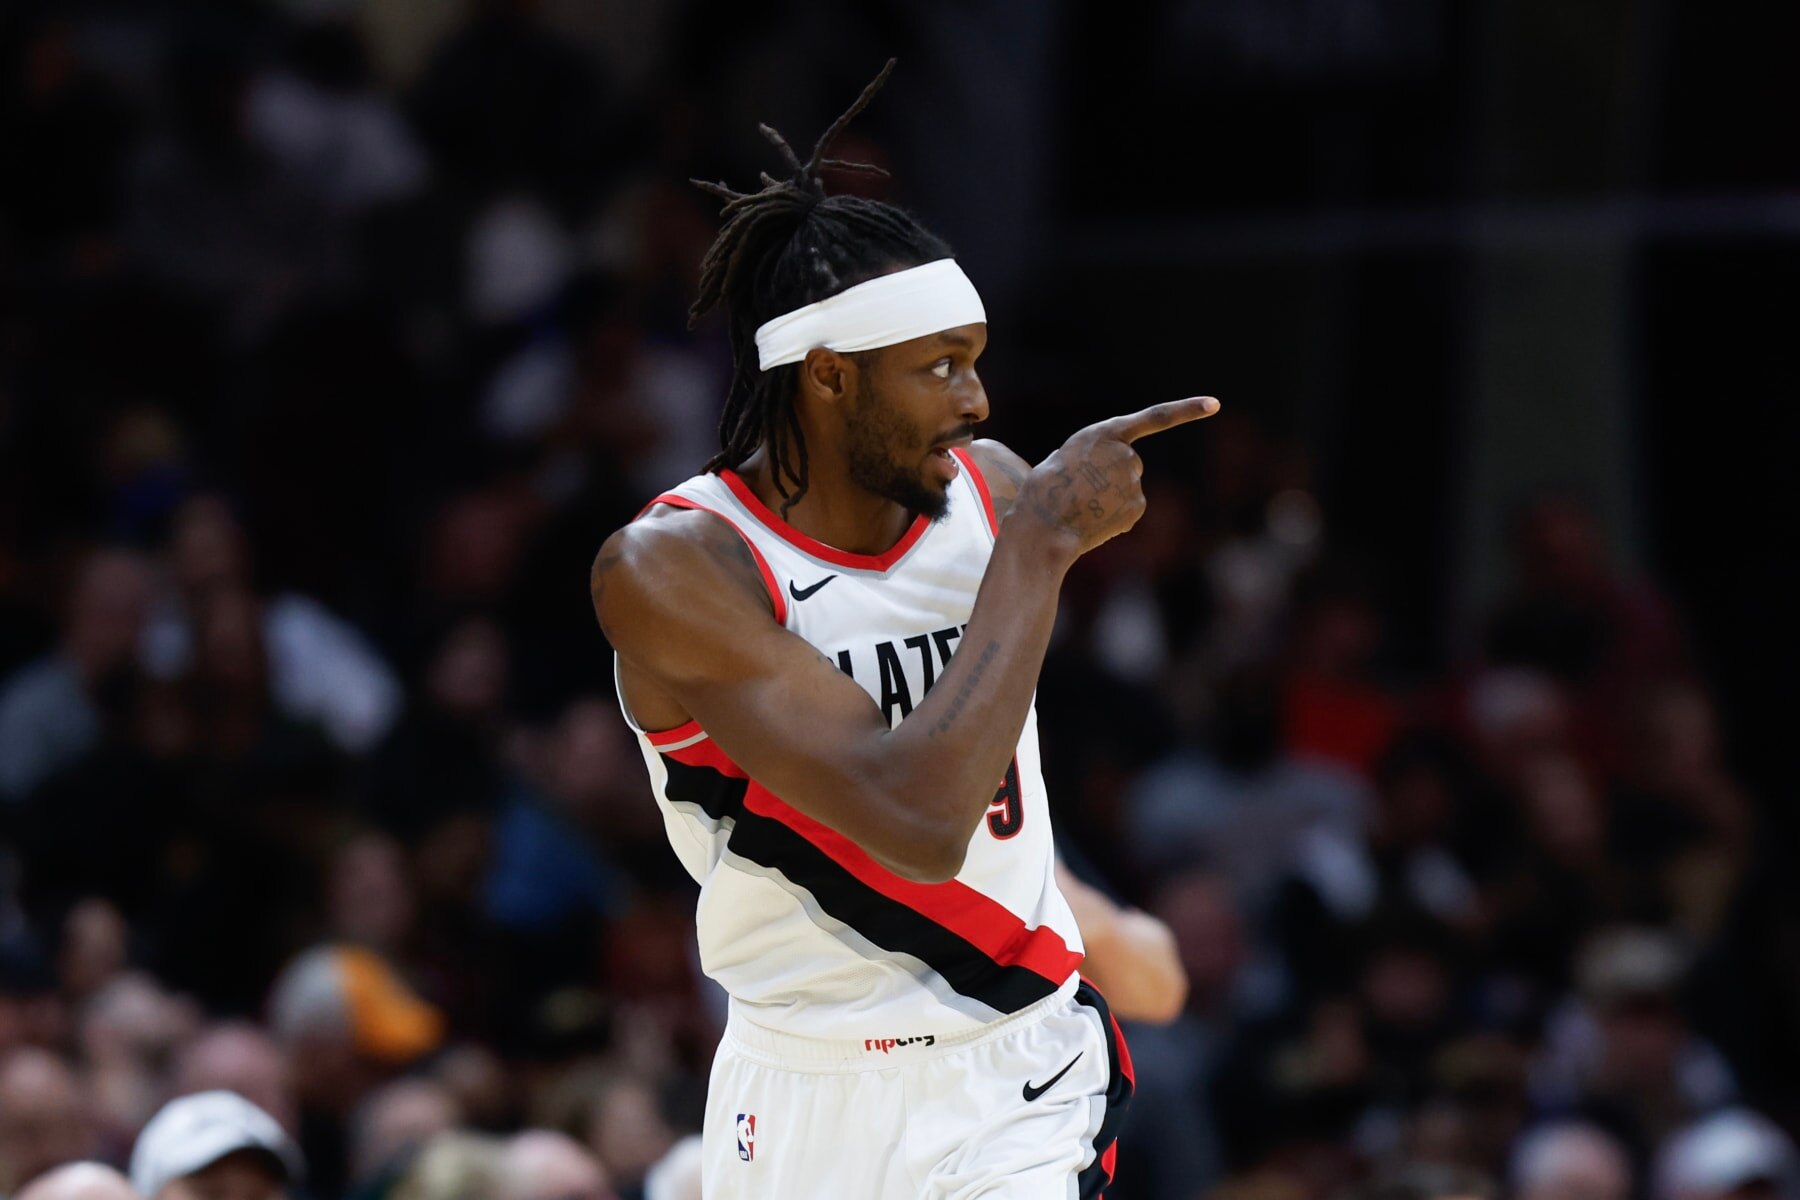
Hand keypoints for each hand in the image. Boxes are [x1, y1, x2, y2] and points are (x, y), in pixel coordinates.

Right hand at [1013, 396, 1219, 559]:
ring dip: (1109, 498)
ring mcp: (1134, 481)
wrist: (1043, 525)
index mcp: (1104, 434)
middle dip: (1111, 476)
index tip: (1214, 404)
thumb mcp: (1063, 459)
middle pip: (1129, 464)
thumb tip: (1103, 474)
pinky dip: (1113, 517)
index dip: (1186, 410)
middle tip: (1081, 490)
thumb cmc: (1043, 491)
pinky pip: (1128, 511)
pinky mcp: (1137, 507)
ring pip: (1127, 489)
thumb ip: (1092, 456)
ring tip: (1082, 505)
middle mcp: (1126, 454)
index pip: (1155, 417)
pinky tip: (1093, 520)